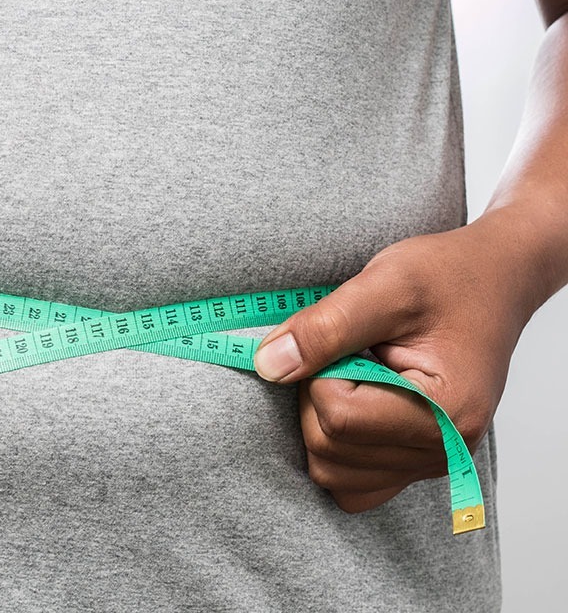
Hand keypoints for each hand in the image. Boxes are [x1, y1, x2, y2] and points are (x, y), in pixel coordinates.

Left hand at [252, 211, 540, 512]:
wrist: (493, 281)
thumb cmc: (448, 276)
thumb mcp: (385, 283)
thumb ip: (325, 327)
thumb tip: (268, 365)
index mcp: (448, 412)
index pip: (339, 418)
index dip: (318, 372)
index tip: (342, 337)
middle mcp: (445, 451)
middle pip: (328, 450)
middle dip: (318, 395)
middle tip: (348, 352)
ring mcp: (432, 463)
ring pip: (332, 474)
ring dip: (323, 421)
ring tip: (356, 373)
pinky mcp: (416, 462)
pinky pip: (352, 485)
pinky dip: (336, 448)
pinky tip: (353, 401)